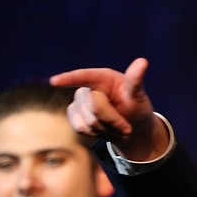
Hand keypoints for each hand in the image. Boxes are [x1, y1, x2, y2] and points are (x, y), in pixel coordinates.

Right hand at [50, 57, 166, 157]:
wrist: (130, 125)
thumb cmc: (136, 106)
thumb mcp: (138, 95)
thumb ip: (135, 81)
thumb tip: (142, 61)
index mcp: (102, 77)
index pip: (84, 76)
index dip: (69, 79)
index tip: (54, 81)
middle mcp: (87, 87)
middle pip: (94, 106)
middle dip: (113, 120)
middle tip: (127, 127)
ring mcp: (79, 102)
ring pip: (88, 121)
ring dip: (107, 129)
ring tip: (116, 127)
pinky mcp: (74, 115)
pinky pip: (81, 128)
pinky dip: (96, 134)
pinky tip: (104, 130)